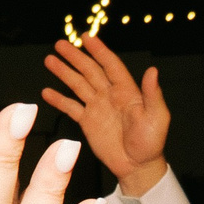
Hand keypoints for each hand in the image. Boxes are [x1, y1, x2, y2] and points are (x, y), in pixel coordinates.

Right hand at [42, 33, 170, 193]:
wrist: (138, 166)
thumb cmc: (151, 143)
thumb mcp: (157, 117)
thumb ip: (152, 94)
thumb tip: (153, 71)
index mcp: (127, 91)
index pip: (110, 65)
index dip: (99, 51)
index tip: (87, 37)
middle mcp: (110, 96)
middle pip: (90, 71)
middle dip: (75, 57)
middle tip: (60, 44)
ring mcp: (98, 108)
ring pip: (78, 85)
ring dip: (64, 73)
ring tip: (50, 60)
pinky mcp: (88, 122)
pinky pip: (71, 107)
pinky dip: (59, 99)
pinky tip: (47, 92)